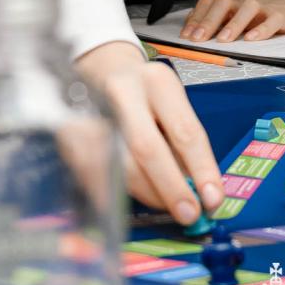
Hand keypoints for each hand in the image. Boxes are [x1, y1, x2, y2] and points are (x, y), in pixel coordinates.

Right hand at [75, 40, 223, 225]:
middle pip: (148, 148)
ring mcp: (93, 111)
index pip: (185, 130)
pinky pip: (93, 173)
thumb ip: (183, 145)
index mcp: (158, 83)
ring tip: (165, 206)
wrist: (102, 70)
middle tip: (189, 214)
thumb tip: (199, 191)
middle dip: (170, 188)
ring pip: (119, 165)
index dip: (201, 169)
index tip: (213, 199)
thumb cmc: (144, 94)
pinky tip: (130, 202)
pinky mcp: (71, 131)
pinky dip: (115, 194)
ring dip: (146, 194)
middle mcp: (124, 92)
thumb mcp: (171, 104)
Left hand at [180, 0, 284, 42]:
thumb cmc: (267, 6)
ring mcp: (264, 6)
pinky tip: (252, 39)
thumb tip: (194, 30)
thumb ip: (222, 18)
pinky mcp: (283, 14)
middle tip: (198, 40)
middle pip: (223, 4)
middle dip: (208, 22)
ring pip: (246, 9)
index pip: (210, 3)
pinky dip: (261, 30)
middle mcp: (245, 0)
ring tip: (224, 40)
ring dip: (233, 25)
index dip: (196, 18)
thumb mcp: (240, 9)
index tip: (186, 35)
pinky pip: (271, 20)